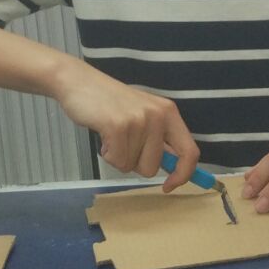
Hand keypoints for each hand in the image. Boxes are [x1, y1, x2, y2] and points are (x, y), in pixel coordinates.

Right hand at [50, 62, 197, 188]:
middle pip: (153, 167)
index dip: (183, 174)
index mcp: (169, 113)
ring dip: (118, 156)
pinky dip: (107, 155)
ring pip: (132, 166)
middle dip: (134, 162)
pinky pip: (117, 161)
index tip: (169, 186)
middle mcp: (158, 115)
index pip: (189, 152)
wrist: (79, 82)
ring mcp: (138, 120)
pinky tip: (104, 135)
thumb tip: (175, 170)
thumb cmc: (110, 103)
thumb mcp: (143, 115)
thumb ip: (159, 139)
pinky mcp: (118, 126)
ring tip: (112, 134)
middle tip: (123, 141)